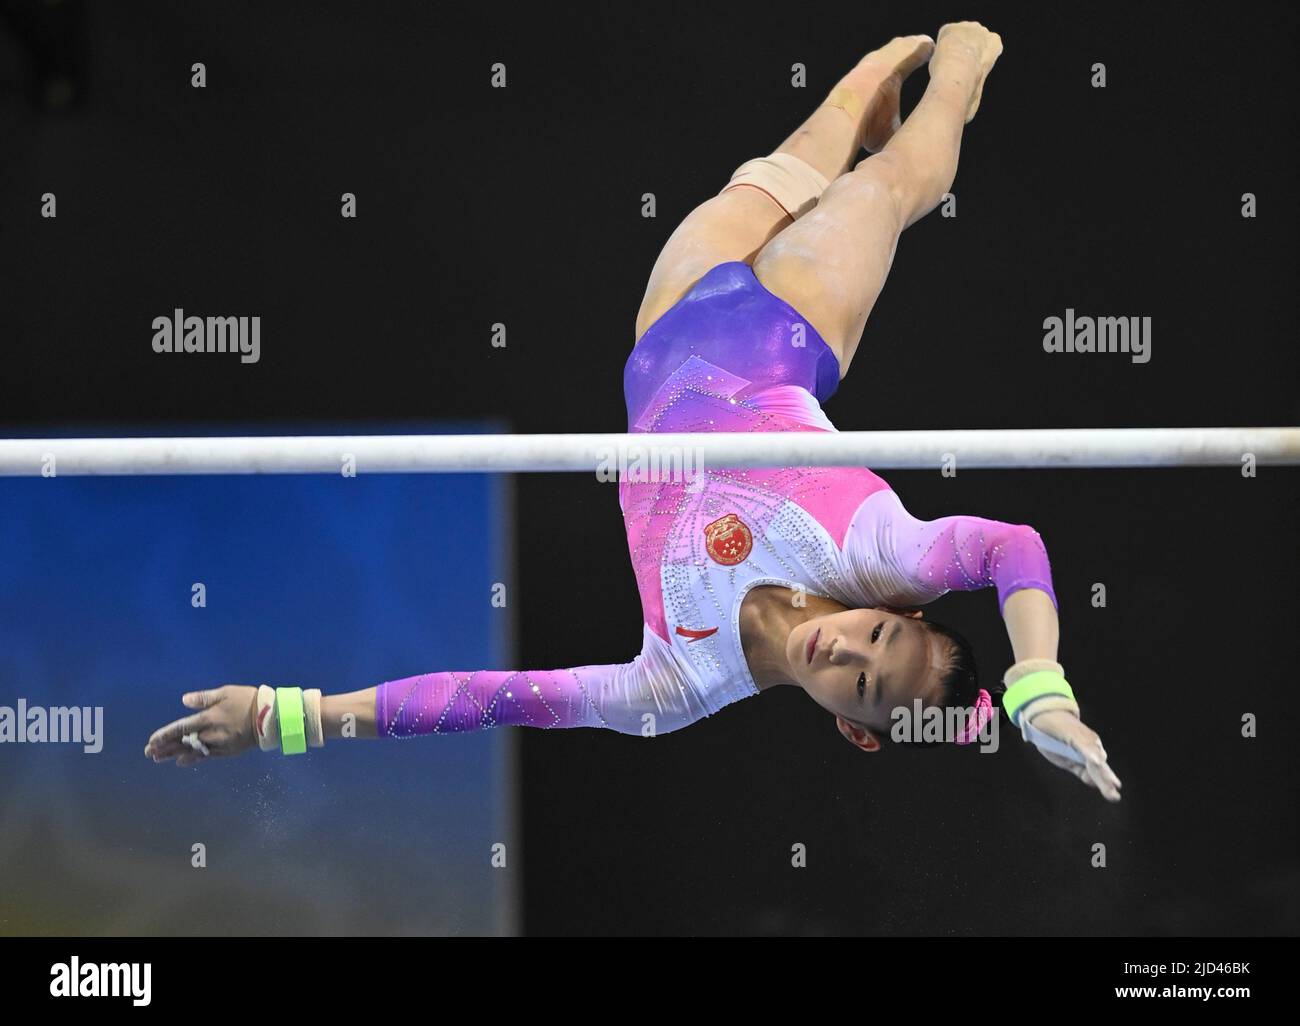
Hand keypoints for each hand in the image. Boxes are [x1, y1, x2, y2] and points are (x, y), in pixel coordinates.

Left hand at [144, 686, 258, 767]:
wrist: (270, 717)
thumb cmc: (247, 700)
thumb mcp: (226, 692)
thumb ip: (204, 698)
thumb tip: (184, 700)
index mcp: (209, 718)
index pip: (181, 728)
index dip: (165, 735)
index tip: (151, 741)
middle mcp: (211, 734)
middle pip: (183, 743)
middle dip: (165, 748)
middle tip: (149, 753)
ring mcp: (219, 744)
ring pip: (192, 751)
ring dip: (175, 754)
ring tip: (159, 758)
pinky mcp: (227, 751)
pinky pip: (206, 757)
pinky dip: (192, 759)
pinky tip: (182, 761)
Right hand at [1025, 708, 1122, 801]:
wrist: (1044, 715)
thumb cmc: (1055, 738)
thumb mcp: (1067, 760)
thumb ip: (1080, 770)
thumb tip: (1093, 783)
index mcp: (1088, 754)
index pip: (1099, 772)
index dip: (1106, 784)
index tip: (1114, 797)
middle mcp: (1090, 746)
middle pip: (1100, 767)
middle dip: (1106, 780)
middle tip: (1114, 795)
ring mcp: (1083, 739)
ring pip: (1095, 757)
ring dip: (1102, 770)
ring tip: (1111, 782)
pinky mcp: (1074, 733)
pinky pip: (1083, 744)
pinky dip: (1089, 752)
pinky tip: (1096, 761)